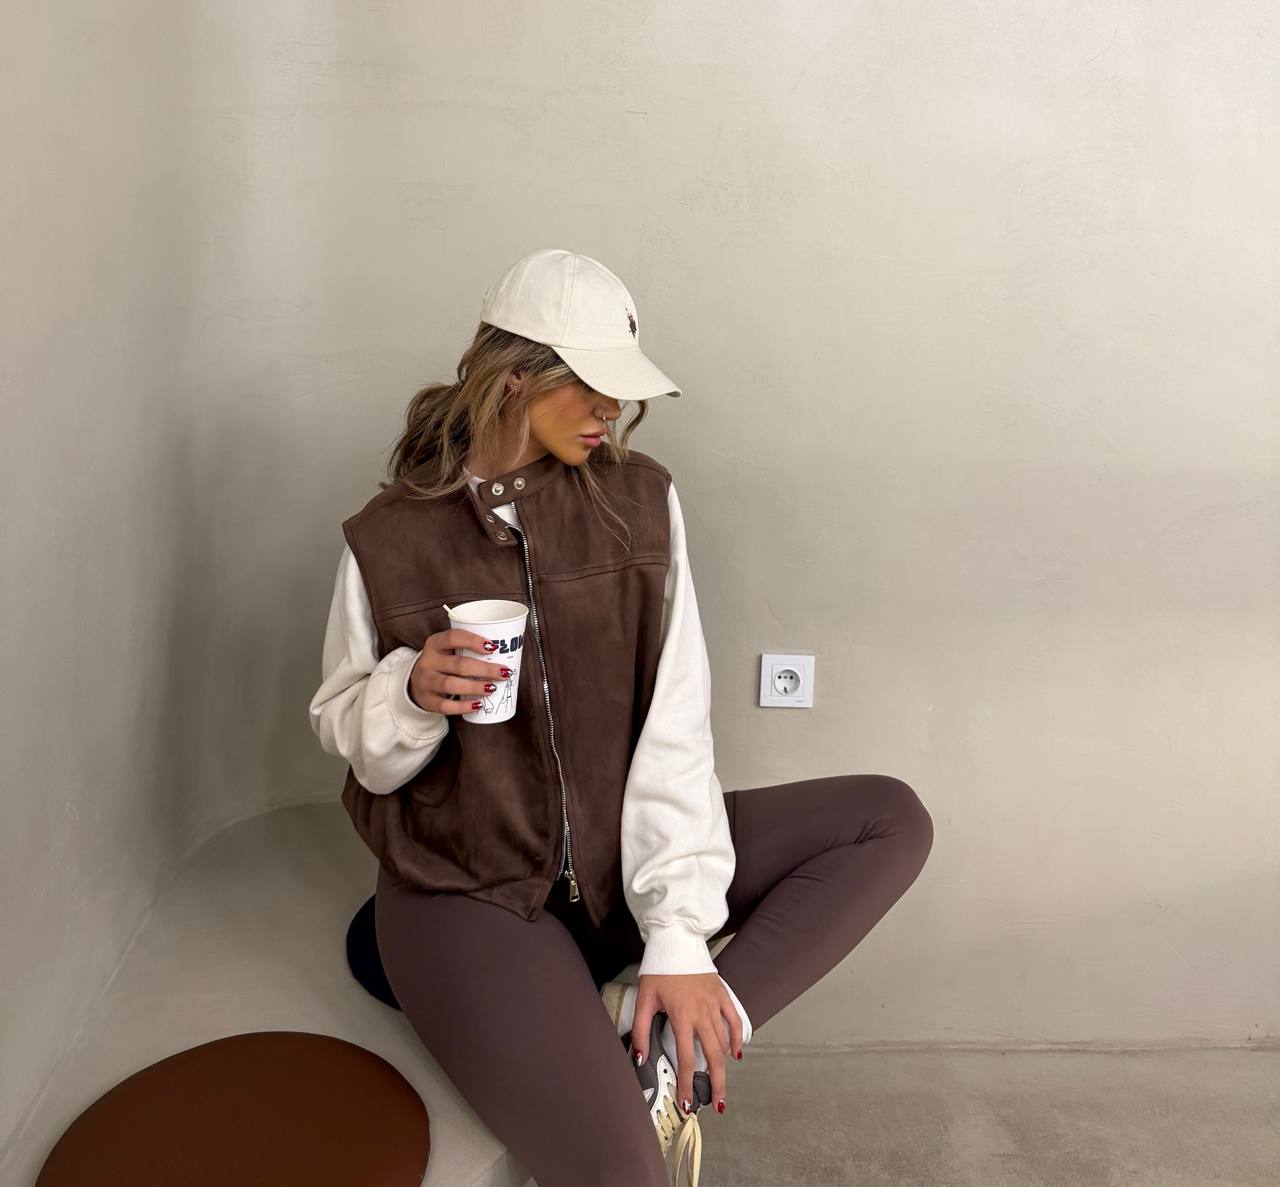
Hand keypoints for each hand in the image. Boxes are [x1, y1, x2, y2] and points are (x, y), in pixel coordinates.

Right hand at [408, 629, 511, 713]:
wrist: (417, 683)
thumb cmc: (443, 663)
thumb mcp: (449, 650)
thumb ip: (469, 650)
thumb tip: (507, 653)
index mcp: (435, 643)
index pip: (453, 637)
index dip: (473, 641)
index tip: (493, 647)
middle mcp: (428, 661)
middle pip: (458, 664)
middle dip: (484, 669)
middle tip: (504, 672)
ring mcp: (426, 682)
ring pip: (451, 684)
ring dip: (475, 687)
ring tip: (492, 688)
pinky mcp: (427, 700)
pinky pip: (446, 706)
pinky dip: (463, 706)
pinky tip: (478, 705)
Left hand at [630, 972, 742, 1116]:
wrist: (676, 943)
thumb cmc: (659, 970)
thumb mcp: (644, 999)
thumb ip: (641, 1030)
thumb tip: (640, 1057)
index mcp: (682, 1016)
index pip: (685, 1059)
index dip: (686, 1084)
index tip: (686, 1103)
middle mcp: (701, 1013)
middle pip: (712, 1057)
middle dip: (716, 1084)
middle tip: (718, 1104)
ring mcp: (715, 1004)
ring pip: (724, 1042)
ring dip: (723, 1065)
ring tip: (720, 1083)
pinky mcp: (723, 995)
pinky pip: (735, 1021)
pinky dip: (737, 1039)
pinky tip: (735, 1054)